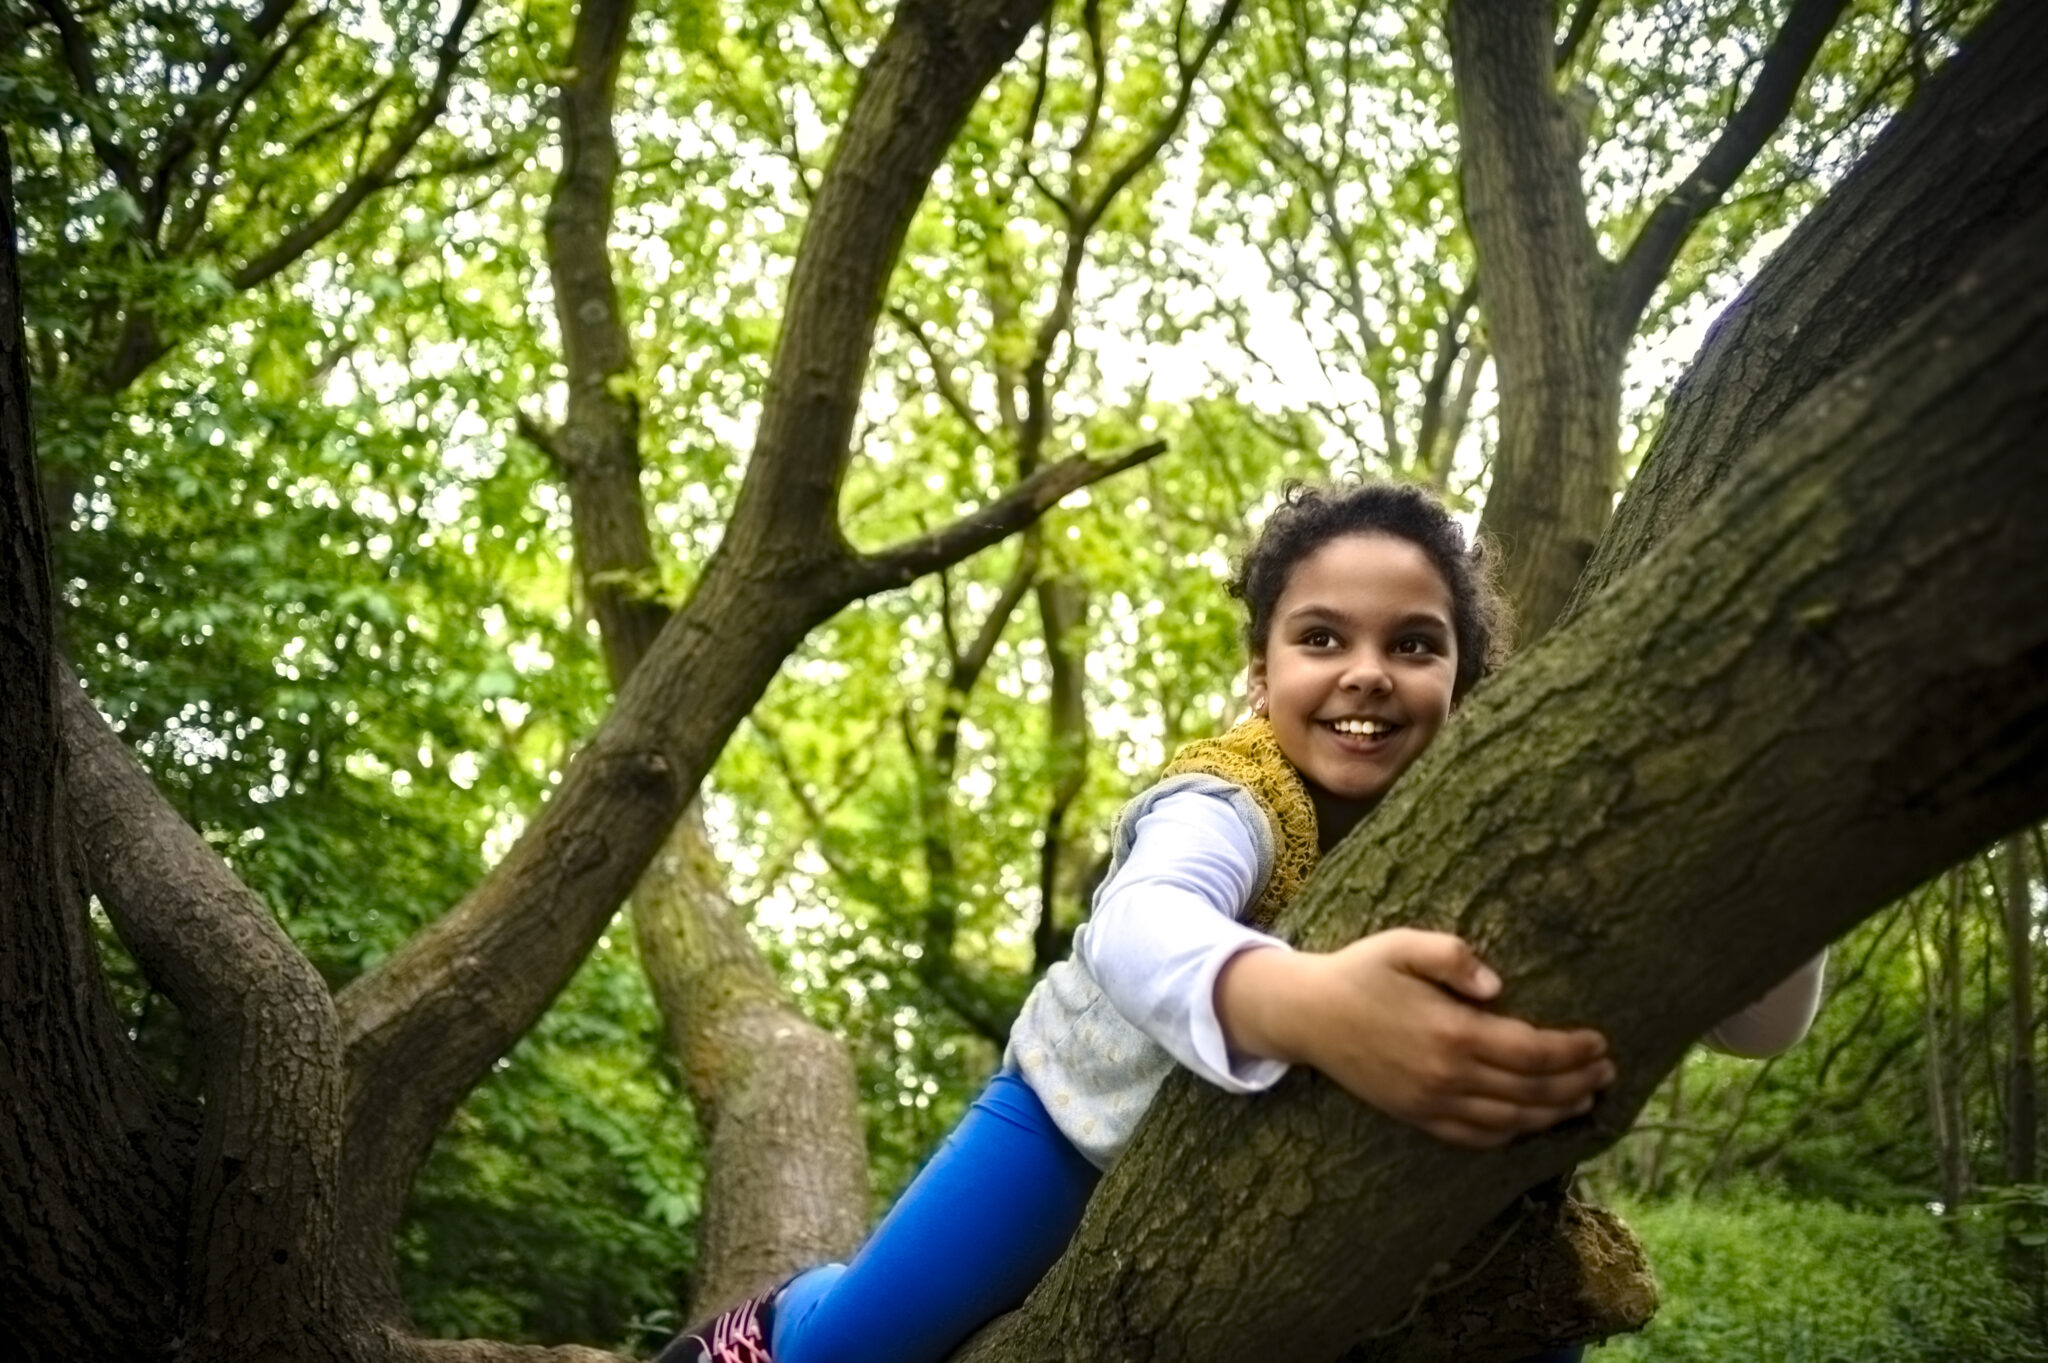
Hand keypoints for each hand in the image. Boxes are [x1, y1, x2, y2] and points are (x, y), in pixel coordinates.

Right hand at [1214, 928, 1614, 1148]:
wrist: (1307, 1015)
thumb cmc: (1360, 972)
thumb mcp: (1402, 945)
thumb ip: (1453, 956)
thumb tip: (1498, 985)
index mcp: (1452, 1032)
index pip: (1532, 1052)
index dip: (1574, 1051)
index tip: (1601, 1042)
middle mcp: (1447, 1076)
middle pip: (1531, 1092)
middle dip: (1577, 1084)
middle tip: (1607, 1073)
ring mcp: (1432, 1103)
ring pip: (1510, 1121)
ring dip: (1554, 1114)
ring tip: (1584, 1100)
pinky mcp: (1417, 1117)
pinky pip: (1475, 1138)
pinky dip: (1512, 1136)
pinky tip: (1531, 1124)